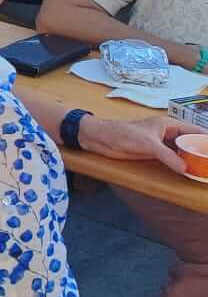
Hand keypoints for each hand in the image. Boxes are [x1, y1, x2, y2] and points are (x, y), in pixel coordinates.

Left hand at [78, 115, 202, 173]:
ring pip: (182, 151)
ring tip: (204, 169)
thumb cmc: (122, 134)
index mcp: (168, 124)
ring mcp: (161, 143)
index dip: (205, 139)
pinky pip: (172, 158)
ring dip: (192, 158)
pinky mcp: (153, 153)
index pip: (194, 130)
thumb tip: (186, 169)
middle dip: (201, 150)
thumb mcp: (148, 144)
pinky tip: (189, 172)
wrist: (100, 138)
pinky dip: (181, 164)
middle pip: (190, 141)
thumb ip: (167, 156)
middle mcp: (167, 133)